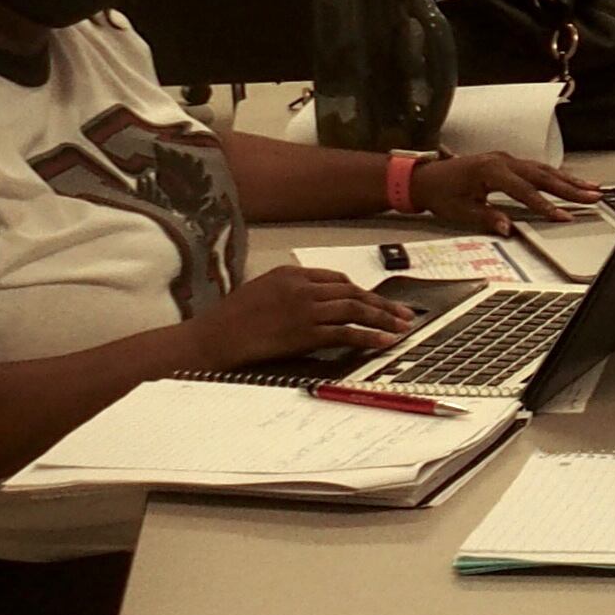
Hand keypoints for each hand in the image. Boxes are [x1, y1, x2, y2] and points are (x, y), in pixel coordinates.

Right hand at [193, 266, 420, 365]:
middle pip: (352, 291)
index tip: (375, 301)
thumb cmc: (230, 320)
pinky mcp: (306, 332)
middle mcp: (302, 286)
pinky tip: (384, 341)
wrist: (211, 338)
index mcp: (291, 273)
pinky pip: (347, 332)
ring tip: (402, 326)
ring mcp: (305, 308)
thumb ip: (289, 292)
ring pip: (356, 309)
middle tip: (403, 312)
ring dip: (383, 318)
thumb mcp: (260, 291)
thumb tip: (315, 304)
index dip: (360, 291)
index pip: (337, 279)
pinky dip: (370, 336)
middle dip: (381, 302)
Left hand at [409, 150, 602, 233]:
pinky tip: (570, 181)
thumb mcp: (460, 211)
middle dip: (571, 188)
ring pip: (544, 169)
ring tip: (592, 188)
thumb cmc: (439, 193)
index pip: (525, 191)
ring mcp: (506, 159)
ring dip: (569, 180)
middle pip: (543, 176)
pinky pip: (536, 168)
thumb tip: (509, 228)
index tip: (564, 216)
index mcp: (490, 172)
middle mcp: (502, 161)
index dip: (546, 206)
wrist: (424, 177)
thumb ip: (487, 218)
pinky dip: (556, 175)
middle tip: (593, 197)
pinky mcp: (507, 162)